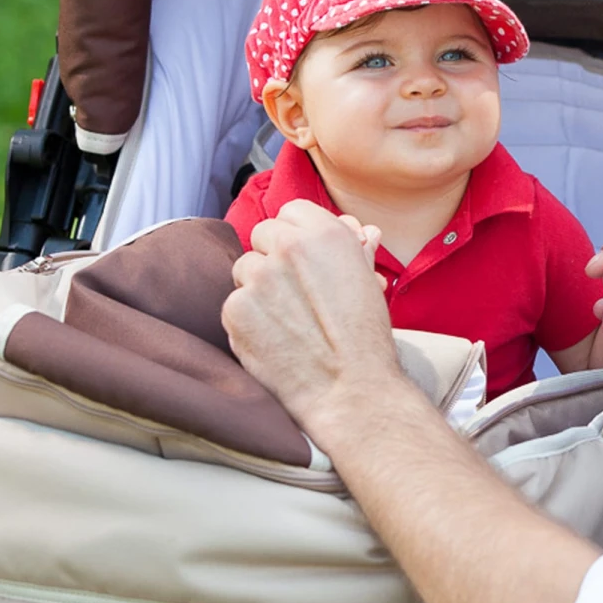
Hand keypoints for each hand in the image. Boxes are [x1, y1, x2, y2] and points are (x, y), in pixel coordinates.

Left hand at [222, 201, 400, 448]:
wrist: (350, 391)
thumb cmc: (366, 339)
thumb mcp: (368, 283)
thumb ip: (356, 249)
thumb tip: (359, 230)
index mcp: (325, 233)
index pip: (291, 212)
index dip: (298, 235)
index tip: (304, 259)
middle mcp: (288, 247)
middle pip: (262, 235)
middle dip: (274, 257)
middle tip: (294, 291)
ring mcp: (258, 278)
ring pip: (244, 268)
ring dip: (258, 288)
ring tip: (285, 319)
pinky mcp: (235, 310)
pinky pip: (234, 302)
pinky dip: (247, 318)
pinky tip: (272, 337)